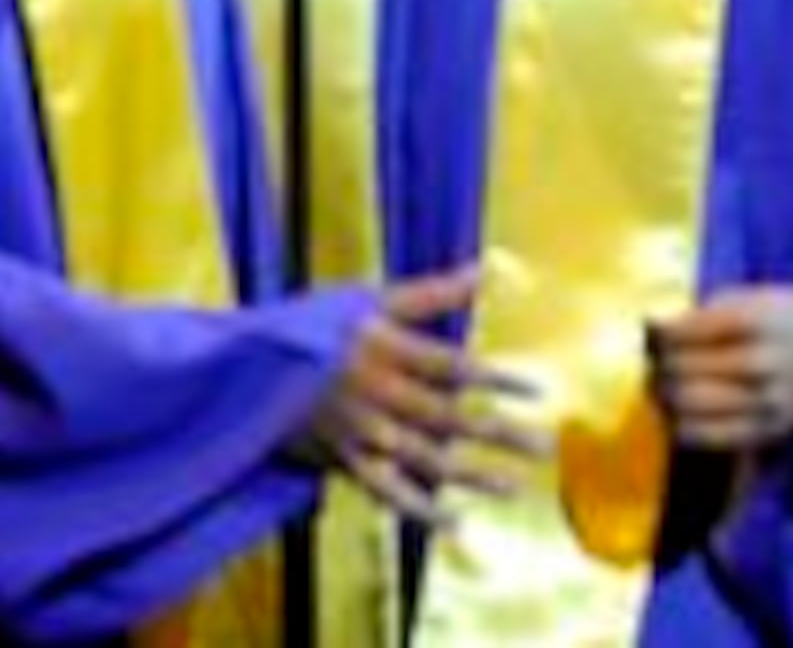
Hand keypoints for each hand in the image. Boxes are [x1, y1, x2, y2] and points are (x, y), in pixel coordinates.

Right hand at [303, 266, 540, 523]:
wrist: (247, 369)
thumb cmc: (314, 324)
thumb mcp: (368, 298)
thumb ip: (429, 292)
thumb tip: (485, 269)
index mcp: (384, 349)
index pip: (451, 367)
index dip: (495, 380)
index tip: (537, 392)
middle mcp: (377, 394)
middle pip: (447, 419)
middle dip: (497, 434)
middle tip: (544, 447)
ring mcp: (361, 433)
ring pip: (423, 459)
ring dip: (472, 476)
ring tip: (515, 486)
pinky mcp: (345, 461)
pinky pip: (387, 491)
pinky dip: (420, 510)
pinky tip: (455, 524)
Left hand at [647, 285, 792, 455]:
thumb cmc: (786, 314)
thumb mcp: (749, 296)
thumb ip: (703, 314)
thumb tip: (655, 333)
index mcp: (751, 321)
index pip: (680, 335)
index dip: (656, 336)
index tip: (651, 333)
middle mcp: (759, 364)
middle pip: (680, 375)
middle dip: (656, 369)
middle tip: (651, 363)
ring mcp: (764, 402)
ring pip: (689, 410)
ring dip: (664, 400)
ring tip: (660, 388)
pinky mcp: (767, 431)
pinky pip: (709, 438)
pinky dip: (684, 427)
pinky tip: (679, 413)